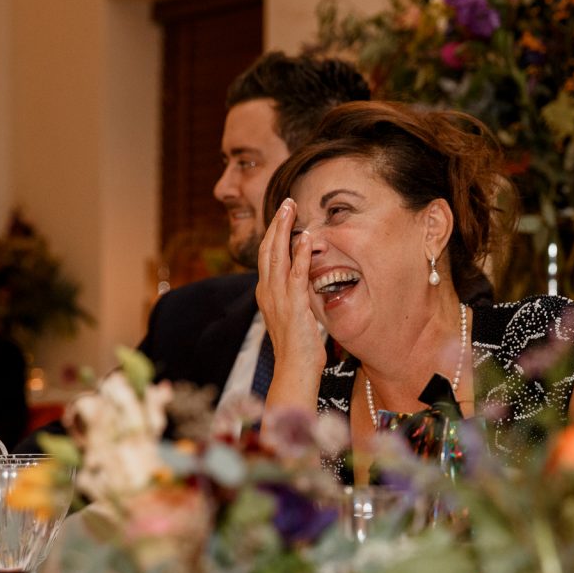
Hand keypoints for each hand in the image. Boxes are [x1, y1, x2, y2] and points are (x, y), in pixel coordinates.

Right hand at [256, 199, 326, 406]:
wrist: (294, 371)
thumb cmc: (298, 349)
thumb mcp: (295, 316)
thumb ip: (297, 296)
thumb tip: (307, 282)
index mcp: (266, 294)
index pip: (267, 257)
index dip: (274, 234)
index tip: (283, 216)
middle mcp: (267, 292)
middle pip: (268, 249)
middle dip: (276, 224)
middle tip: (286, 202)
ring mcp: (278, 298)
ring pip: (277, 256)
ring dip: (284, 230)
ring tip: (291, 208)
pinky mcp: (293, 305)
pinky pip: (295, 274)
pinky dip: (299, 255)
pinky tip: (305, 238)